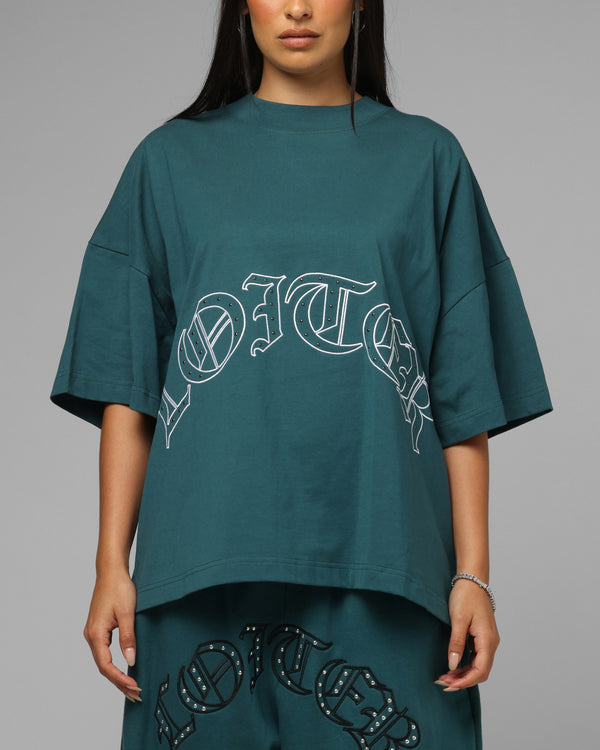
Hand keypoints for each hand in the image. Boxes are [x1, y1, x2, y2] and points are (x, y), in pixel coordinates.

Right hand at [83, 568, 142, 702]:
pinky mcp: (99, 629)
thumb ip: (128, 637)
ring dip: (117, 676)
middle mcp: (91, 636)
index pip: (106, 665)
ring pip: (104, 661)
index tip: (135, 687)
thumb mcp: (127, 613)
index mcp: (96, 634)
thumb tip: (131, 661)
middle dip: (119, 682)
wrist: (111, 571)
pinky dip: (114, 665)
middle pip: (103, 667)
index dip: (120, 679)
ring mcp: (94, 633)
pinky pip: (104, 653)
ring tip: (132, 689)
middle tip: (136, 695)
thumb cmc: (119, 588)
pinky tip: (124, 670)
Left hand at [435, 578, 499, 689]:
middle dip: (463, 680)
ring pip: (479, 666)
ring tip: (445, 676)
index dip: (465, 681)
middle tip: (443, 682)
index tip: (449, 685)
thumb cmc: (466, 596)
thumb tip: (453, 665)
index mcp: (488, 640)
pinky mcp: (482, 637)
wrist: (472, 580)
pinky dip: (466, 664)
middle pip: (480, 671)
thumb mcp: (458, 619)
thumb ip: (456, 643)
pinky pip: (476, 657)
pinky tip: (453, 666)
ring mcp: (488, 640)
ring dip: (463, 673)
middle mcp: (491, 643)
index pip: (480, 670)